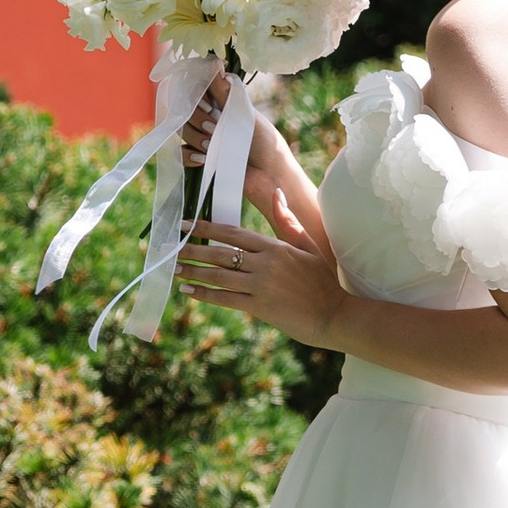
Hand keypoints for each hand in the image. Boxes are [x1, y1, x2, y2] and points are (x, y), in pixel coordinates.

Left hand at [178, 199, 347, 347]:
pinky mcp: (260, 307)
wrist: (336, 314)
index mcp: (275, 247)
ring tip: (174, 269)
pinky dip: (205, 294)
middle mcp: (265, 264)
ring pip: (218, 276)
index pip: (233, 233)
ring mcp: (261, 286)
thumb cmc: (323, 281)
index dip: (206, 228)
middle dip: (192, 250)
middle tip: (171, 247)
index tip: (187, 225)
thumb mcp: (308, 247)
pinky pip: (225, 298)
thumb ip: (288, 221)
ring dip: (193, 272)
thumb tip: (277, 192)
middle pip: (220, 253)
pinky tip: (189, 291)